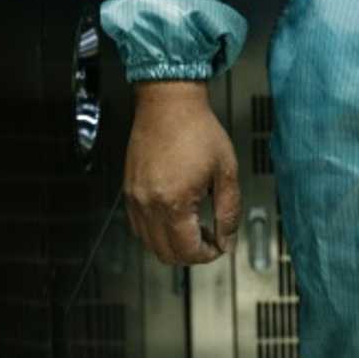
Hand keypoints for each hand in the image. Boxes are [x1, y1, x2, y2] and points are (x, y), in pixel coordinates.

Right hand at [125, 83, 241, 264]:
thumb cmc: (197, 129)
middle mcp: (150, 205)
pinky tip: (173, 215)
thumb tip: (227, 240)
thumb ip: (229, 211)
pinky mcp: (129, 191)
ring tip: (193, 225)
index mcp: (175, 202)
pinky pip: (139, 227)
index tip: (219, 244)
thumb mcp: (226, 170)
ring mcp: (136, 199)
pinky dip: (156, 232)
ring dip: (172, 245)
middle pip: (166, 254)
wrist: (169, 102)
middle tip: (209, 237)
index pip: (188, 251)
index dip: (208, 254)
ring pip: (150, 244)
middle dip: (191, 254)